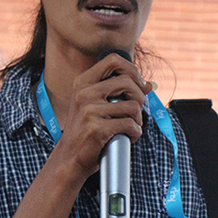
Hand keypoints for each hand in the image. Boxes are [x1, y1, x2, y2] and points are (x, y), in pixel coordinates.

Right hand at [54, 52, 151, 181]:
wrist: (69, 157)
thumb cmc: (85, 130)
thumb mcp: (93, 103)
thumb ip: (116, 91)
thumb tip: (148, 84)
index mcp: (83, 82)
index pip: (113, 60)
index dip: (132, 69)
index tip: (139, 84)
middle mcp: (84, 93)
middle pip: (127, 81)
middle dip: (139, 97)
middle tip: (136, 111)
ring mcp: (89, 111)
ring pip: (132, 106)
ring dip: (138, 119)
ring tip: (131, 127)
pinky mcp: (97, 129)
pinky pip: (130, 125)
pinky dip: (135, 133)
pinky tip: (129, 137)